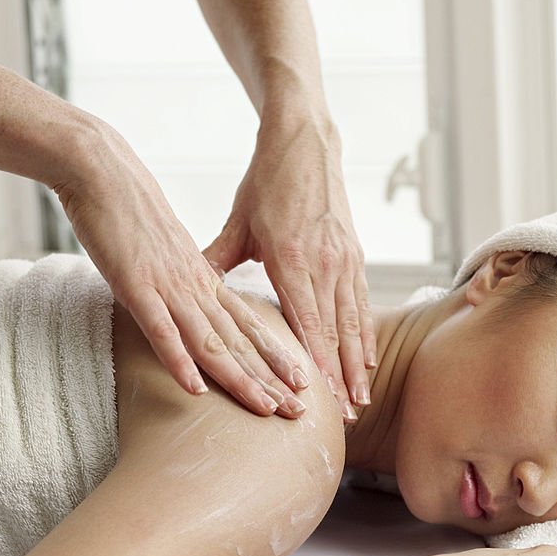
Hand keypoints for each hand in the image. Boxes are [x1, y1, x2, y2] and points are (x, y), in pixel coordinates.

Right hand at [54, 123, 307, 416]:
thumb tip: (196, 304)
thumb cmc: (131, 211)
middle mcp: (195, 288)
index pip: (249, 326)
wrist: (101, 169)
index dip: (276, 357)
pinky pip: (161, 330)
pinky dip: (178, 360)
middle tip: (299, 413)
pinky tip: (195, 389)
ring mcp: (168, 288)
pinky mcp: (136, 286)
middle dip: (271, 380)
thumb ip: (185, 281)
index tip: (301, 384)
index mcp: (205, 280)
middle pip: (240, 343)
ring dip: (240, 378)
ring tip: (266, 409)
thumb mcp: (169, 252)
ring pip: (212, 342)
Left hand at [202, 112, 375, 422]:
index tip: (319, 395)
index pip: (307, 323)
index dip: (315, 362)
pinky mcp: (355, 255)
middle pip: (336, 332)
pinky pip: (363, 305)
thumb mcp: (239, 221)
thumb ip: (217, 259)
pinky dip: (366, 335)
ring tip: (361, 399)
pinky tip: (367, 361)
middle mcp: (325, 264)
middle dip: (342, 377)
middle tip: (347, 413)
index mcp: (293, 259)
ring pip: (354, 323)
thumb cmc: (268, 181)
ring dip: (358, 365)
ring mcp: (345, 260)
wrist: (307, 142)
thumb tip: (189, 287)